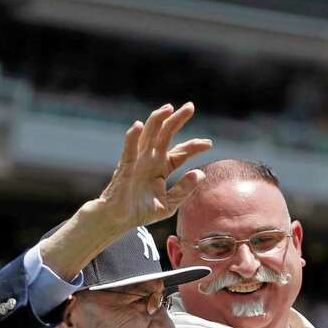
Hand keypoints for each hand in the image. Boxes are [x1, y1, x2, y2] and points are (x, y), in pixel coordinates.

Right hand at [95, 102, 211, 230]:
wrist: (118, 219)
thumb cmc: (141, 211)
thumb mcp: (169, 204)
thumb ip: (184, 190)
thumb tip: (200, 174)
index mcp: (162, 167)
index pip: (180, 152)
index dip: (194, 146)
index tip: (208, 144)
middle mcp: (151, 159)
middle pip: (166, 134)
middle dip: (177, 120)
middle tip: (190, 107)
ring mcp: (138, 161)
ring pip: (148, 135)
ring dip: (157, 121)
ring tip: (168, 109)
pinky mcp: (125, 166)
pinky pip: (129, 149)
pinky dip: (132, 137)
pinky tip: (137, 125)